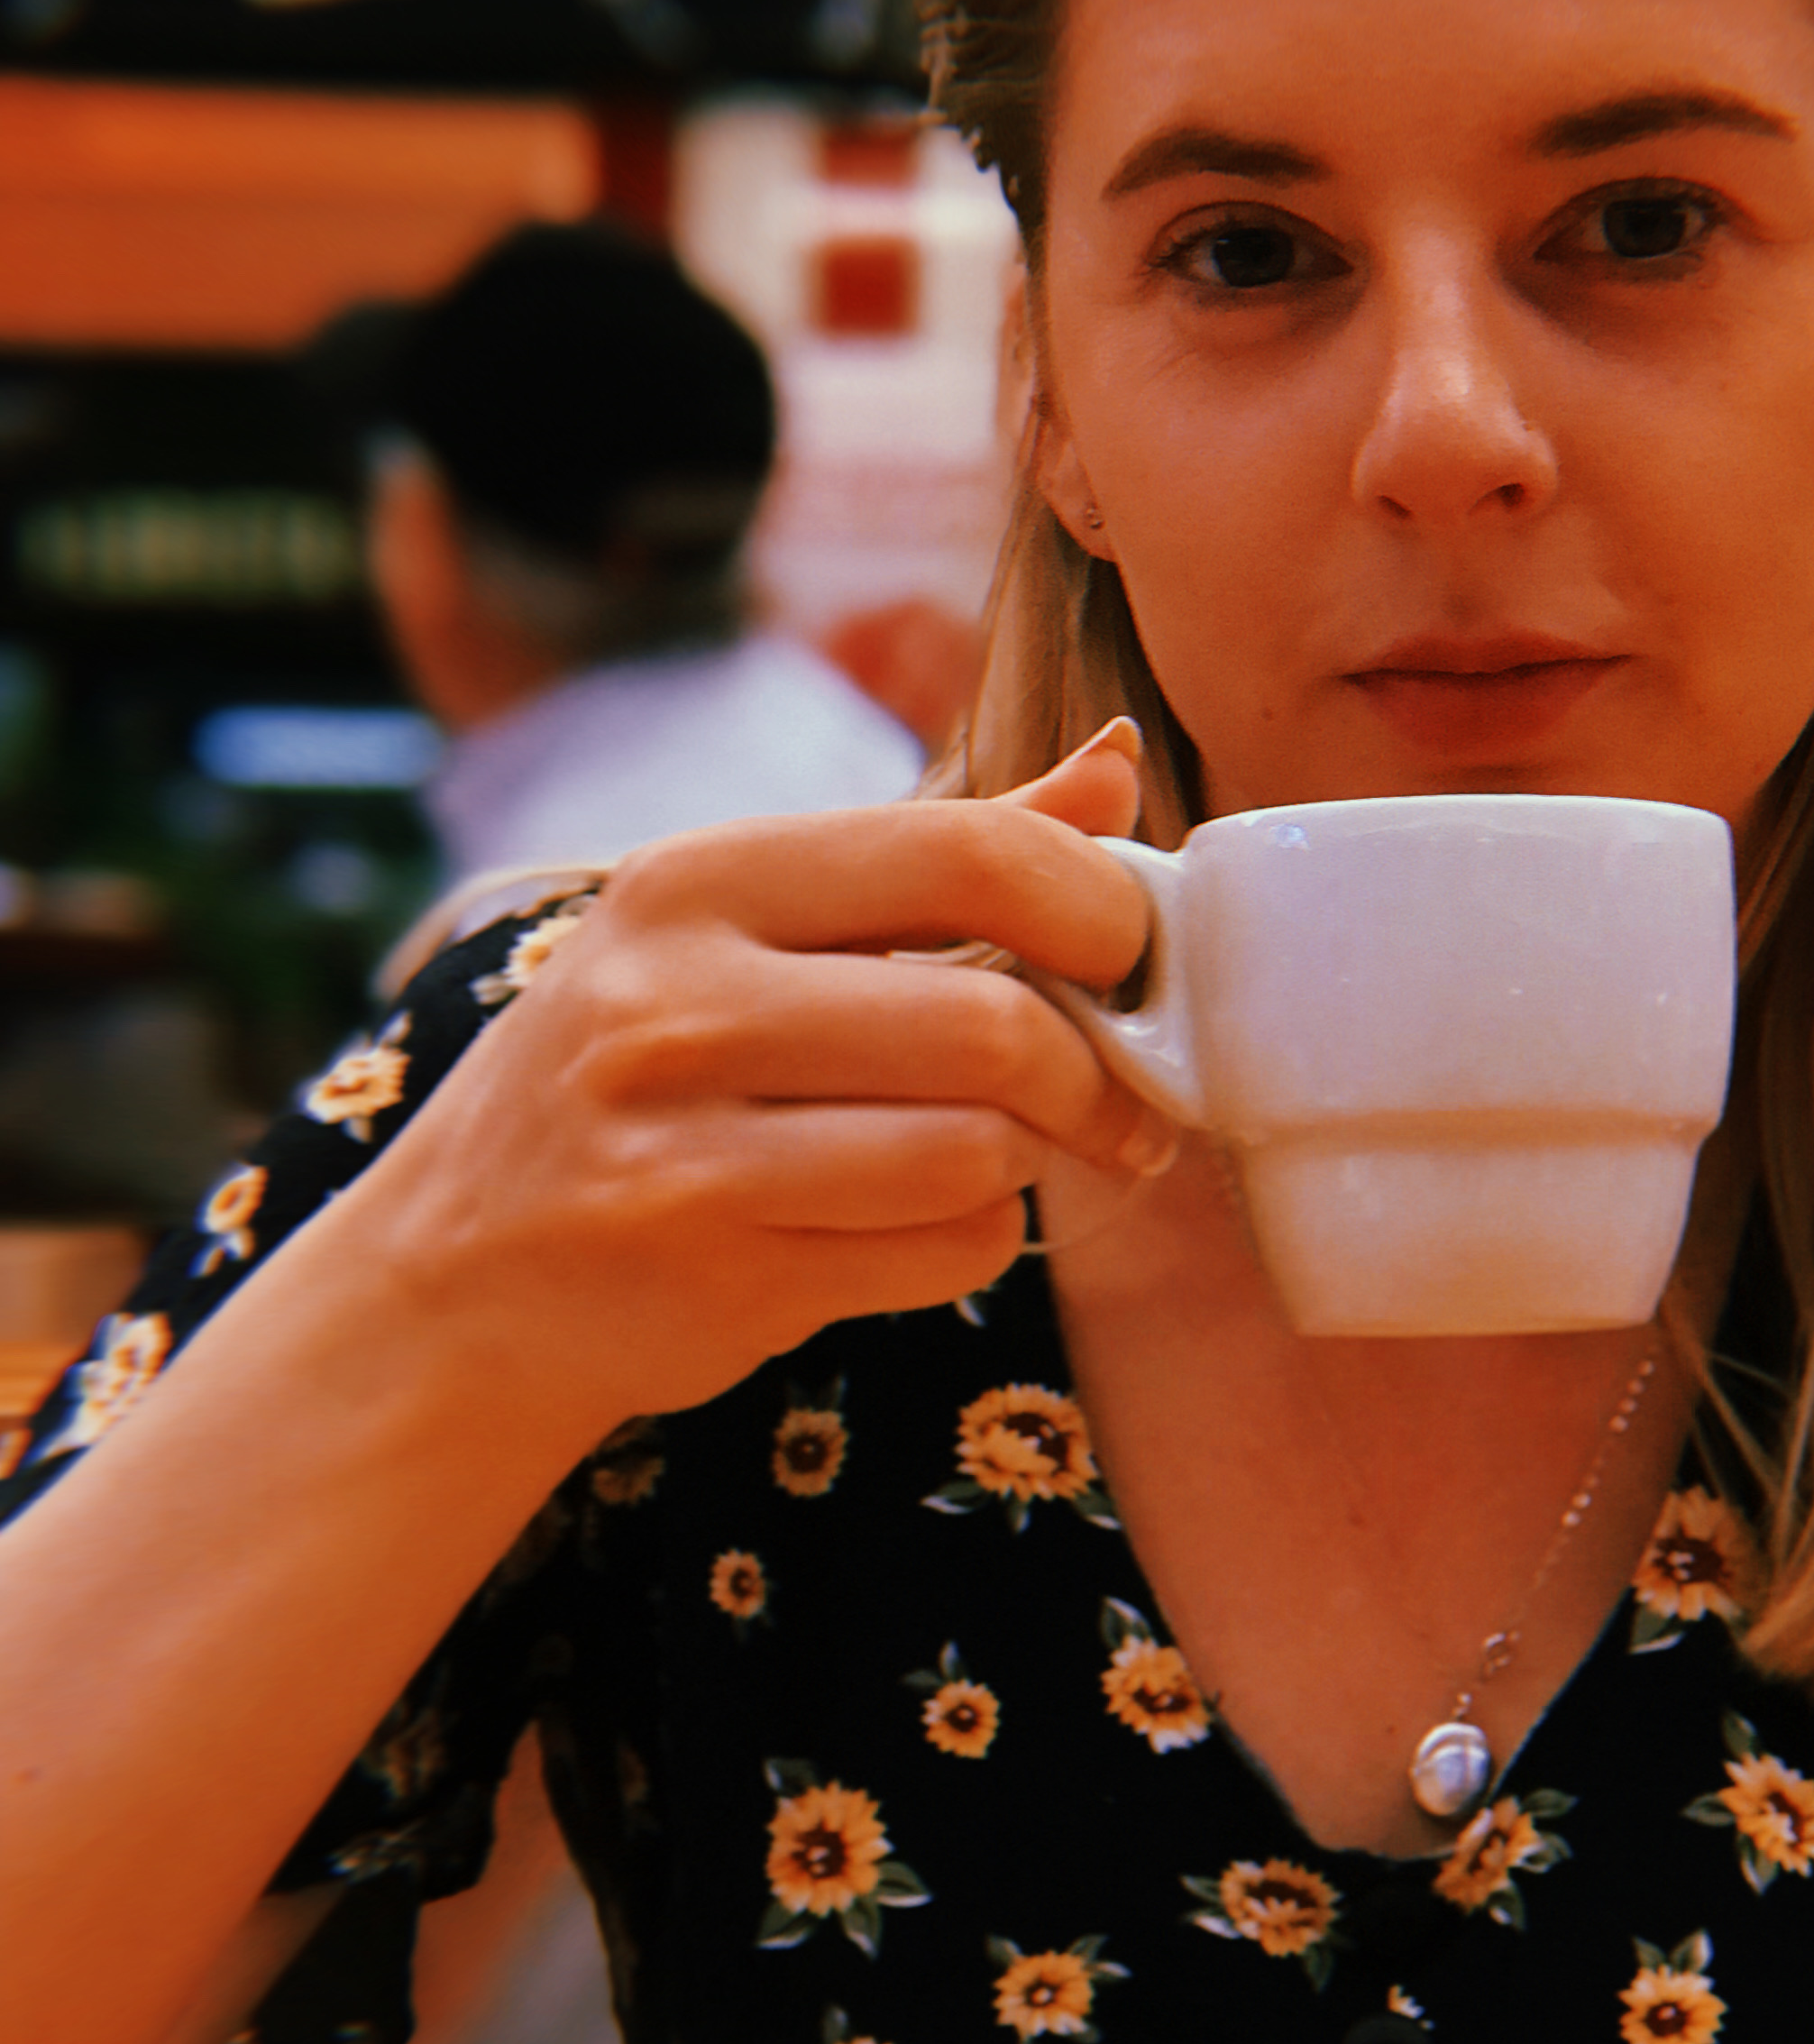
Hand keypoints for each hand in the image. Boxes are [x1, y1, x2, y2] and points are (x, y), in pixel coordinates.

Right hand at [324, 723, 1167, 1446]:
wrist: (456, 1273)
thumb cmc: (639, 1079)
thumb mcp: (748, 932)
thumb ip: (941, 853)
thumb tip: (1117, 767)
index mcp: (698, 880)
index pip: (967, 851)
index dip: (1098, 909)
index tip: (1127, 957)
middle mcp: (676, 1003)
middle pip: (994, 1025)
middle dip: (1093, 1073)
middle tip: (1110, 1100)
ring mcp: (686, 1150)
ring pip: (980, 1151)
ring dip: (1035, 1163)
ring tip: (1014, 1157)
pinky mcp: (718, 1276)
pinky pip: (946, 1253)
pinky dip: (976, 1242)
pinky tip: (924, 1224)